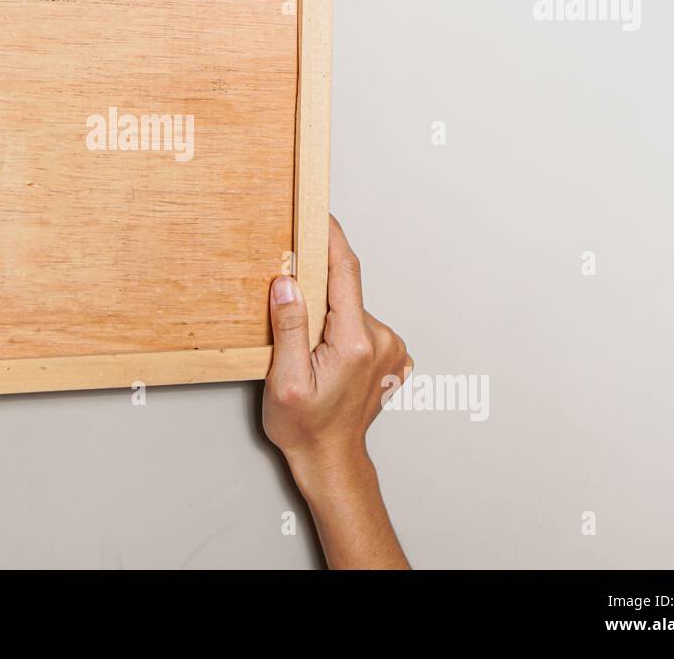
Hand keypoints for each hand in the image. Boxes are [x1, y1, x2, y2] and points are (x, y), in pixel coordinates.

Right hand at [263, 215, 412, 567]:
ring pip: (349, 307)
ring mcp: (389, 348)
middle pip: (344, 288)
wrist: (332, 462)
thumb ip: (289, 327)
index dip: (329, 237)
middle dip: (314, 284)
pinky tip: (321, 353)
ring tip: (303, 346)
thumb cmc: (306, 429)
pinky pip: (358, 323)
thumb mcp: (285, 380)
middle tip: (285, 296)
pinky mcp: (388, 355)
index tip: (317, 212)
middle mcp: (380, 340)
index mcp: (356, 341)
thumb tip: (287, 283)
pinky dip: (337, 325)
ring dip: (325, 312)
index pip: (344, 271)